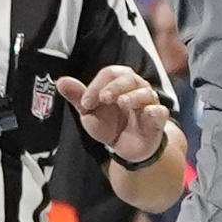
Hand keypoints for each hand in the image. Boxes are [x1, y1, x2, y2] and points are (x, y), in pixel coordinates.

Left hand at [56, 67, 172, 170]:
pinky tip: (148, 113)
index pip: (111, 73)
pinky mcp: (157, 121)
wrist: (125, 148)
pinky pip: (160, 112)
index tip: (85, 103)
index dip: (97, 84)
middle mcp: (136, 89)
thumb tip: (60, 82)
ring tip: (121, 103)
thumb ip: (78, 97)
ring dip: (133, 96)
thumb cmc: (110, 125)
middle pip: (129, 78)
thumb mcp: (90, 113)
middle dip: (115, 86)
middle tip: (103, 98)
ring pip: (145, 93)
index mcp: (119, 83)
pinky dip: (155, 111)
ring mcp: (148, 104)